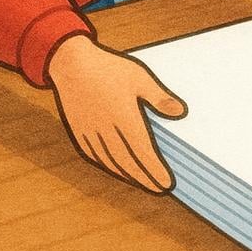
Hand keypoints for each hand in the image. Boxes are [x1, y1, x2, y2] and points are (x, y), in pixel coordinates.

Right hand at [47, 34, 186, 192]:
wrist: (72, 63)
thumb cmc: (108, 68)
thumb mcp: (139, 78)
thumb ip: (159, 98)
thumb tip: (180, 112)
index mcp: (124, 118)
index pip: (144, 152)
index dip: (155, 170)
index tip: (167, 182)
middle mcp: (107, 129)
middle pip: (128, 162)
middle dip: (144, 178)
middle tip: (157, 188)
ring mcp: (91, 131)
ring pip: (110, 161)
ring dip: (126, 174)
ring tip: (140, 181)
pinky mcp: (79, 130)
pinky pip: (94, 154)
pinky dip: (107, 165)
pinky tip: (115, 167)